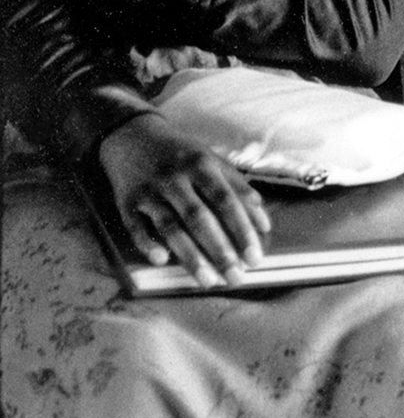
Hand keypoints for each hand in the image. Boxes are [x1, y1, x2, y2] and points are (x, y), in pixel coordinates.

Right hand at [97, 114, 270, 287]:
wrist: (132, 136)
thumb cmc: (181, 154)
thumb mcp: (212, 160)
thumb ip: (238, 188)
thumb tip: (263, 221)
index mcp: (202, 165)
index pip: (226, 202)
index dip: (242, 231)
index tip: (255, 258)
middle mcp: (175, 177)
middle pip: (200, 218)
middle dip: (219, 250)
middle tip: (235, 277)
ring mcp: (149, 190)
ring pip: (170, 227)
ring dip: (189, 256)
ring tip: (208, 281)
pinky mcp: (125, 202)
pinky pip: (136, 227)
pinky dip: (148, 244)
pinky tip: (162, 261)